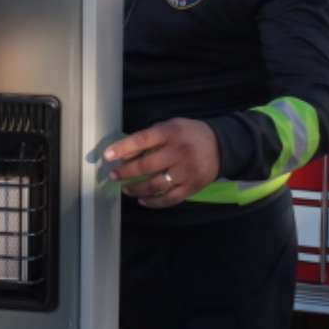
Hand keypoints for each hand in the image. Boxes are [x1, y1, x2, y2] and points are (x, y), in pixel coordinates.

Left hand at [104, 119, 220, 208]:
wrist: (221, 146)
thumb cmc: (188, 134)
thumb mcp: (170, 126)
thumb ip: (150, 137)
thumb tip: (124, 152)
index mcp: (170, 133)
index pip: (142, 140)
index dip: (123, 148)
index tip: (107, 156)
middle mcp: (178, 152)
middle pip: (146, 165)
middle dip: (125, 172)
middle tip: (113, 176)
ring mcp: (186, 171)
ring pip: (155, 185)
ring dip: (136, 189)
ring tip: (126, 189)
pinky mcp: (192, 187)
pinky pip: (169, 199)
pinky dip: (154, 202)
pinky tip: (143, 201)